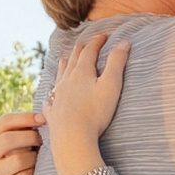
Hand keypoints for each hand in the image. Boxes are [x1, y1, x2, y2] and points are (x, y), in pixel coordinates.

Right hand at [0, 109, 41, 174]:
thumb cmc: (22, 158)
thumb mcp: (20, 141)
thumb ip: (26, 127)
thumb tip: (47, 109)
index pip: (4, 121)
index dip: (26, 118)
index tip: (43, 118)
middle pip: (7, 139)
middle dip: (30, 138)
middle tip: (42, 141)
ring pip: (18, 159)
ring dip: (33, 158)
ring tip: (38, 160)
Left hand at [43, 34, 129, 171]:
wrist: (72, 137)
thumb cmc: (95, 112)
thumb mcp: (111, 85)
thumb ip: (117, 63)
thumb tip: (124, 42)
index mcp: (81, 72)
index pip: (89, 50)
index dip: (97, 41)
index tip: (104, 36)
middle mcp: (66, 80)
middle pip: (72, 59)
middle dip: (81, 49)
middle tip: (87, 44)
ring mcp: (57, 96)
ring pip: (59, 75)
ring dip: (65, 65)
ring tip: (66, 60)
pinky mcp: (53, 112)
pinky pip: (50, 99)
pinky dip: (52, 93)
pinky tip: (50, 96)